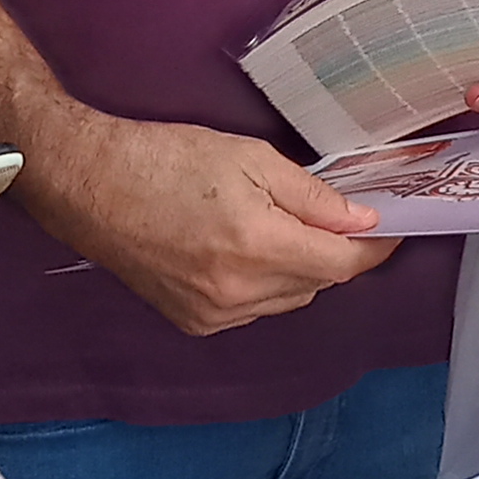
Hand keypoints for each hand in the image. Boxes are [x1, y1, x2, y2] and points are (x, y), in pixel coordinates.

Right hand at [34, 116, 394, 336]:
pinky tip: (244, 248)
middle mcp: (237, 291)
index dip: (375, 247)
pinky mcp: (194, 321)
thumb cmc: (161, 159)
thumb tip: (359, 220)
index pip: (343, 263)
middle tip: (335, 215)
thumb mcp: (248, 157)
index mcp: (256, 246)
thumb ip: (312, 195)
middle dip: (334, 250)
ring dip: (299, 268)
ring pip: (288, 298)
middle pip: (319, 282)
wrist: (88, 185)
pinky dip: (264, 283)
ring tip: (278, 225)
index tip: (390, 228)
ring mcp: (214, 313)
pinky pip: (254, 308)